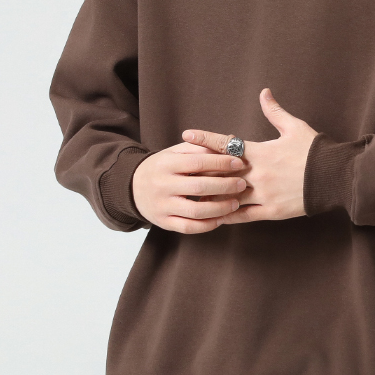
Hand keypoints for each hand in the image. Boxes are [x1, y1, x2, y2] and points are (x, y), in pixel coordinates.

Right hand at [131, 141, 247, 233]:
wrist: (132, 187)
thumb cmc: (163, 167)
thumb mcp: (175, 152)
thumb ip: (199, 149)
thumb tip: (228, 146)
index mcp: (166, 164)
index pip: (197, 162)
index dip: (220, 163)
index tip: (239, 163)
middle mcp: (162, 185)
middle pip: (199, 187)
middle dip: (225, 186)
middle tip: (242, 184)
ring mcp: (162, 206)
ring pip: (196, 211)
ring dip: (220, 208)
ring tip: (235, 203)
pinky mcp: (163, 222)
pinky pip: (189, 227)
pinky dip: (207, 225)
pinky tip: (220, 218)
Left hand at [182, 88, 318, 225]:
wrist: (336, 176)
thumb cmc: (315, 150)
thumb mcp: (295, 127)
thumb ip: (275, 112)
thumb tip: (264, 92)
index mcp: (261, 152)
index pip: (226, 144)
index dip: (205, 139)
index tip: (186, 135)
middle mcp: (258, 174)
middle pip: (221, 172)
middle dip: (201, 170)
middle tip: (180, 169)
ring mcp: (263, 194)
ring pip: (228, 196)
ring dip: (210, 195)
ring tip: (190, 196)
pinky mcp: (271, 211)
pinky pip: (244, 215)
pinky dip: (228, 215)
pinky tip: (214, 216)